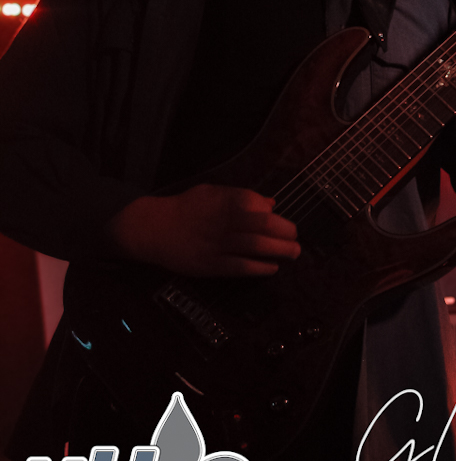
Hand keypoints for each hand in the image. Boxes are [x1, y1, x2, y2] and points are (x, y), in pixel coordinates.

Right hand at [108, 183, 299, 276]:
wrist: (155, 228)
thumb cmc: (187, 208)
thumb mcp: (213, 193)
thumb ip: (242, 197)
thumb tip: (270, 203)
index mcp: (225, 200)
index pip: (259, 205)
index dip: (274, 214)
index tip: (281, 221)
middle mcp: (225, 221)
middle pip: (263, 226)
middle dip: (284, 232)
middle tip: (295, 238)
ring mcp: (218, 244)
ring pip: (255, 247)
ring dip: (279, 250)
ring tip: (293, 253)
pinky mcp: (211, 265)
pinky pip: (240, 267)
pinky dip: (259, 267)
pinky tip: (272, 267)